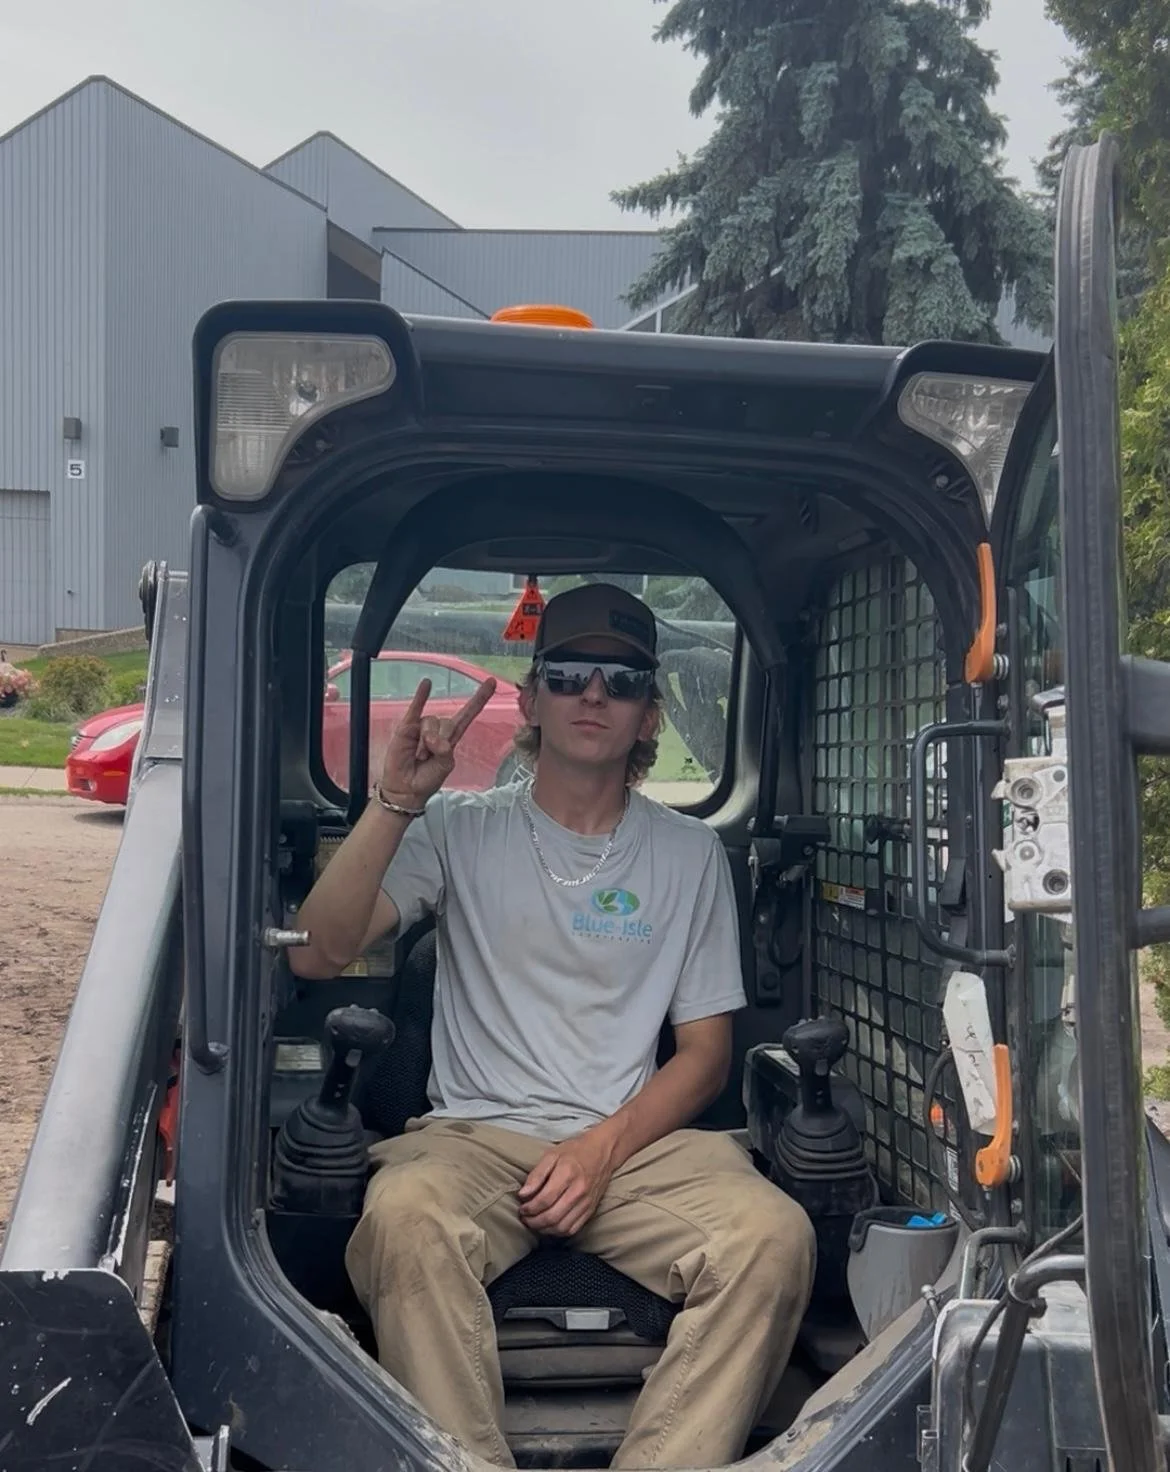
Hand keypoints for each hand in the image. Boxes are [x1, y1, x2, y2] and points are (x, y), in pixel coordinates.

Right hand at [378, 676, 496, 805]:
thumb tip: (434, 738)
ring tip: (419, 755)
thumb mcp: (444, 767)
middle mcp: (438, 729)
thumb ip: (444, 751)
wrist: (406, 789)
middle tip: (429, 757)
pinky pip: (416, 708)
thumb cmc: (427, 779)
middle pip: (448, 722)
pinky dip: (421, 696)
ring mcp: (422, 727)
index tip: (492, 682)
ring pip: (431, 721)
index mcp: (451, 738)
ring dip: (427, 739)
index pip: (468, 715)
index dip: (480, 699)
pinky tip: (427, 684)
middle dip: (441, 739)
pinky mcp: (407, 727)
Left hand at [517, 1129, 616, 1237]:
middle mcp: (578, 1191)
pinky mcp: (591, 1210)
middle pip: (552, 1216)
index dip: (529, 1208)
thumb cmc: (574, 1151)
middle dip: (534, 1222)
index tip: (521, 1208)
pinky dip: (558, 1232)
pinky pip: (573, 1229)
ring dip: (544, 1229)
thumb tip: (523, 1195)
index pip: (544, 1200)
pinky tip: (550, 1226)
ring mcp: (586, 1203)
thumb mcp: (552, 1155)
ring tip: (535, 1223)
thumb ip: (536, 1175)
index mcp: (567, 1174)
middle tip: (525, 1219)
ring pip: (562, 1227)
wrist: (602, 1152)